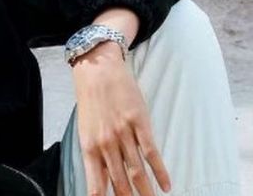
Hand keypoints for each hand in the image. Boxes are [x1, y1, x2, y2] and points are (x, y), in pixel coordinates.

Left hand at [72, 42, 171, 195]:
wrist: (97, 70)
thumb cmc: (91, 101)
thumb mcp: (86, 131)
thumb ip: (95, 157)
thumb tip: (102, 182)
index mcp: (89, 148)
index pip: (97, 186)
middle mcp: (106, 144)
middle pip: (120, 182)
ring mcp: (123, 134)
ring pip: (137, 171)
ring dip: (146, 192)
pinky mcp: (139, 123)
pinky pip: (151, 152)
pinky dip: (159, 171)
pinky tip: (166, 185)